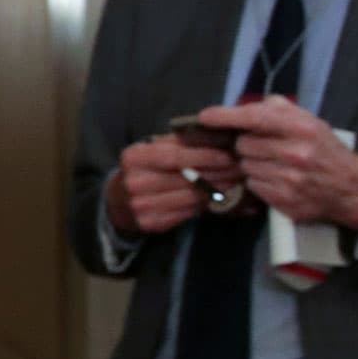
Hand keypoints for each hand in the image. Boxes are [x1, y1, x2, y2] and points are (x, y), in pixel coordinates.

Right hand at [108, 134, 243, 235]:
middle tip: (240, 169)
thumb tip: (217, 136)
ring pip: (189, 197)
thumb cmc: (144, 168)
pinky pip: (187, 213)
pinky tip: (220, 197)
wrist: (117, 200)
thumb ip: (179, 142)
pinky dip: (206, 205)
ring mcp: (141, 205)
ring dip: (217, 190)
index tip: (228, 156)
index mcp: (135, 157)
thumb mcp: (153, 150)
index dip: (204, 156)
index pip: (174, 156)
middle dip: (217, 174)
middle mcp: (135, 182)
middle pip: (185, 178)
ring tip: (235, 183)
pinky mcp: (150, 223)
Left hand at [195, 96, 357, 228]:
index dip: (225, 117)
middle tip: (262, 148)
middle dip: (246, 145)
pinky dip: (258, 182)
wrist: (351, 188)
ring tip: (273, 164)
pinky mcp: (283, 200)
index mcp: (302, 128)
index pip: (255, 118)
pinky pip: (252, 185)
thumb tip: (244, 106)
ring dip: (252, 164)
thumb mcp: (310, 122)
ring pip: (245, 166)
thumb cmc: (325, 150)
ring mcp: (288, 178)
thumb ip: (278, 109)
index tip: (205, 117)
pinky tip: (275, 179)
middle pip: (243, 145)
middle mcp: (295, 152)